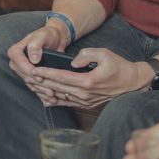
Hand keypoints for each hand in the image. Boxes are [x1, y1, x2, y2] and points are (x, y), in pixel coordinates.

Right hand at [6, 22, 68, 101]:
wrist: (54, 39)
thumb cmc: (48, 35)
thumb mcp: (42, 36)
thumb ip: (35, 45)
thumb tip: (33, 59)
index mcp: (15, 52)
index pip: (19, 65)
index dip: (29, 72)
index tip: (39, 77)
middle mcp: (16, 62)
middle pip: (25, 76)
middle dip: (38, 85)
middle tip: (50, 90)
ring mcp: (23, 71)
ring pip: (30, 84)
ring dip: (41, 91)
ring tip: (52, 96)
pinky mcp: (30, 76)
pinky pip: (34, 87)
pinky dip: (42, 93)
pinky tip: (50, 98)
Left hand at [19, 47, 149, 109]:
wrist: (132, 83)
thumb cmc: (119, 67)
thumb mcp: (105, 54)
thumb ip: (87, 54)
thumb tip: (72, 62)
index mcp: (88, 82)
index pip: (61, 77)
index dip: (45, 73)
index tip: (33, 69)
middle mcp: (84, 94)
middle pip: (56, 88)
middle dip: (40, 82)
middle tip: (26, 75)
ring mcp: (84, 101)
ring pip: (58, 96)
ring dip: (45, 90)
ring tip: (32, 83)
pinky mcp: (85, 104)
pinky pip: (65, 103)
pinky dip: (53, 98)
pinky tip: (43, 94)